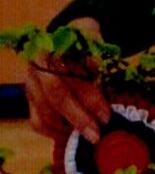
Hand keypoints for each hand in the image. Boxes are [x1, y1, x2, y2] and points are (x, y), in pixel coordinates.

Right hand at [25, 18, 110, 144]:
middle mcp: (38, 65)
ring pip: (43, 112)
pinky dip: (54, 131)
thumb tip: (104, 97)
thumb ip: (100, 66)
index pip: (71, 77)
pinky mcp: (29, 99)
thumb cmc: (88, 45)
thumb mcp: (97, 46)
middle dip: (78, 118)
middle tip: (96, 135)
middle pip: (55, 96)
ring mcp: (30, 83)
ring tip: (88, 135)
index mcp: (55, 47)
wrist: (70, 38)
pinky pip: (37, 121)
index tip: (106, 116)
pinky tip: (71, 134)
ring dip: (67, 128)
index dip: (89, 98)